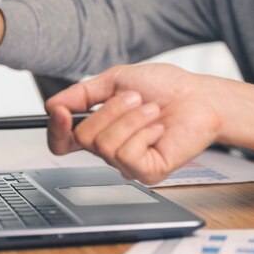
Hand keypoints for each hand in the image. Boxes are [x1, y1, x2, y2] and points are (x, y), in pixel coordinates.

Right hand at [46, 63, 253, 182]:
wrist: (200, 97)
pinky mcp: (146, 172)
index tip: (62, 110)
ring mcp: (128, 164)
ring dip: (131, 118)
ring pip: (105, 145)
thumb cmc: (166, 88)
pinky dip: (144, 132)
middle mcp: (110, 150)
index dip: (56, 129)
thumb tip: (53, 105)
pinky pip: (127, 155)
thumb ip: (81, 94)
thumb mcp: (116, 80)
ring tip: (152, 111)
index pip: (62, 142)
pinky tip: (159, 129)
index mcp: (100, 130)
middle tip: (136, 99)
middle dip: (110, 110)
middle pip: (83, 138)